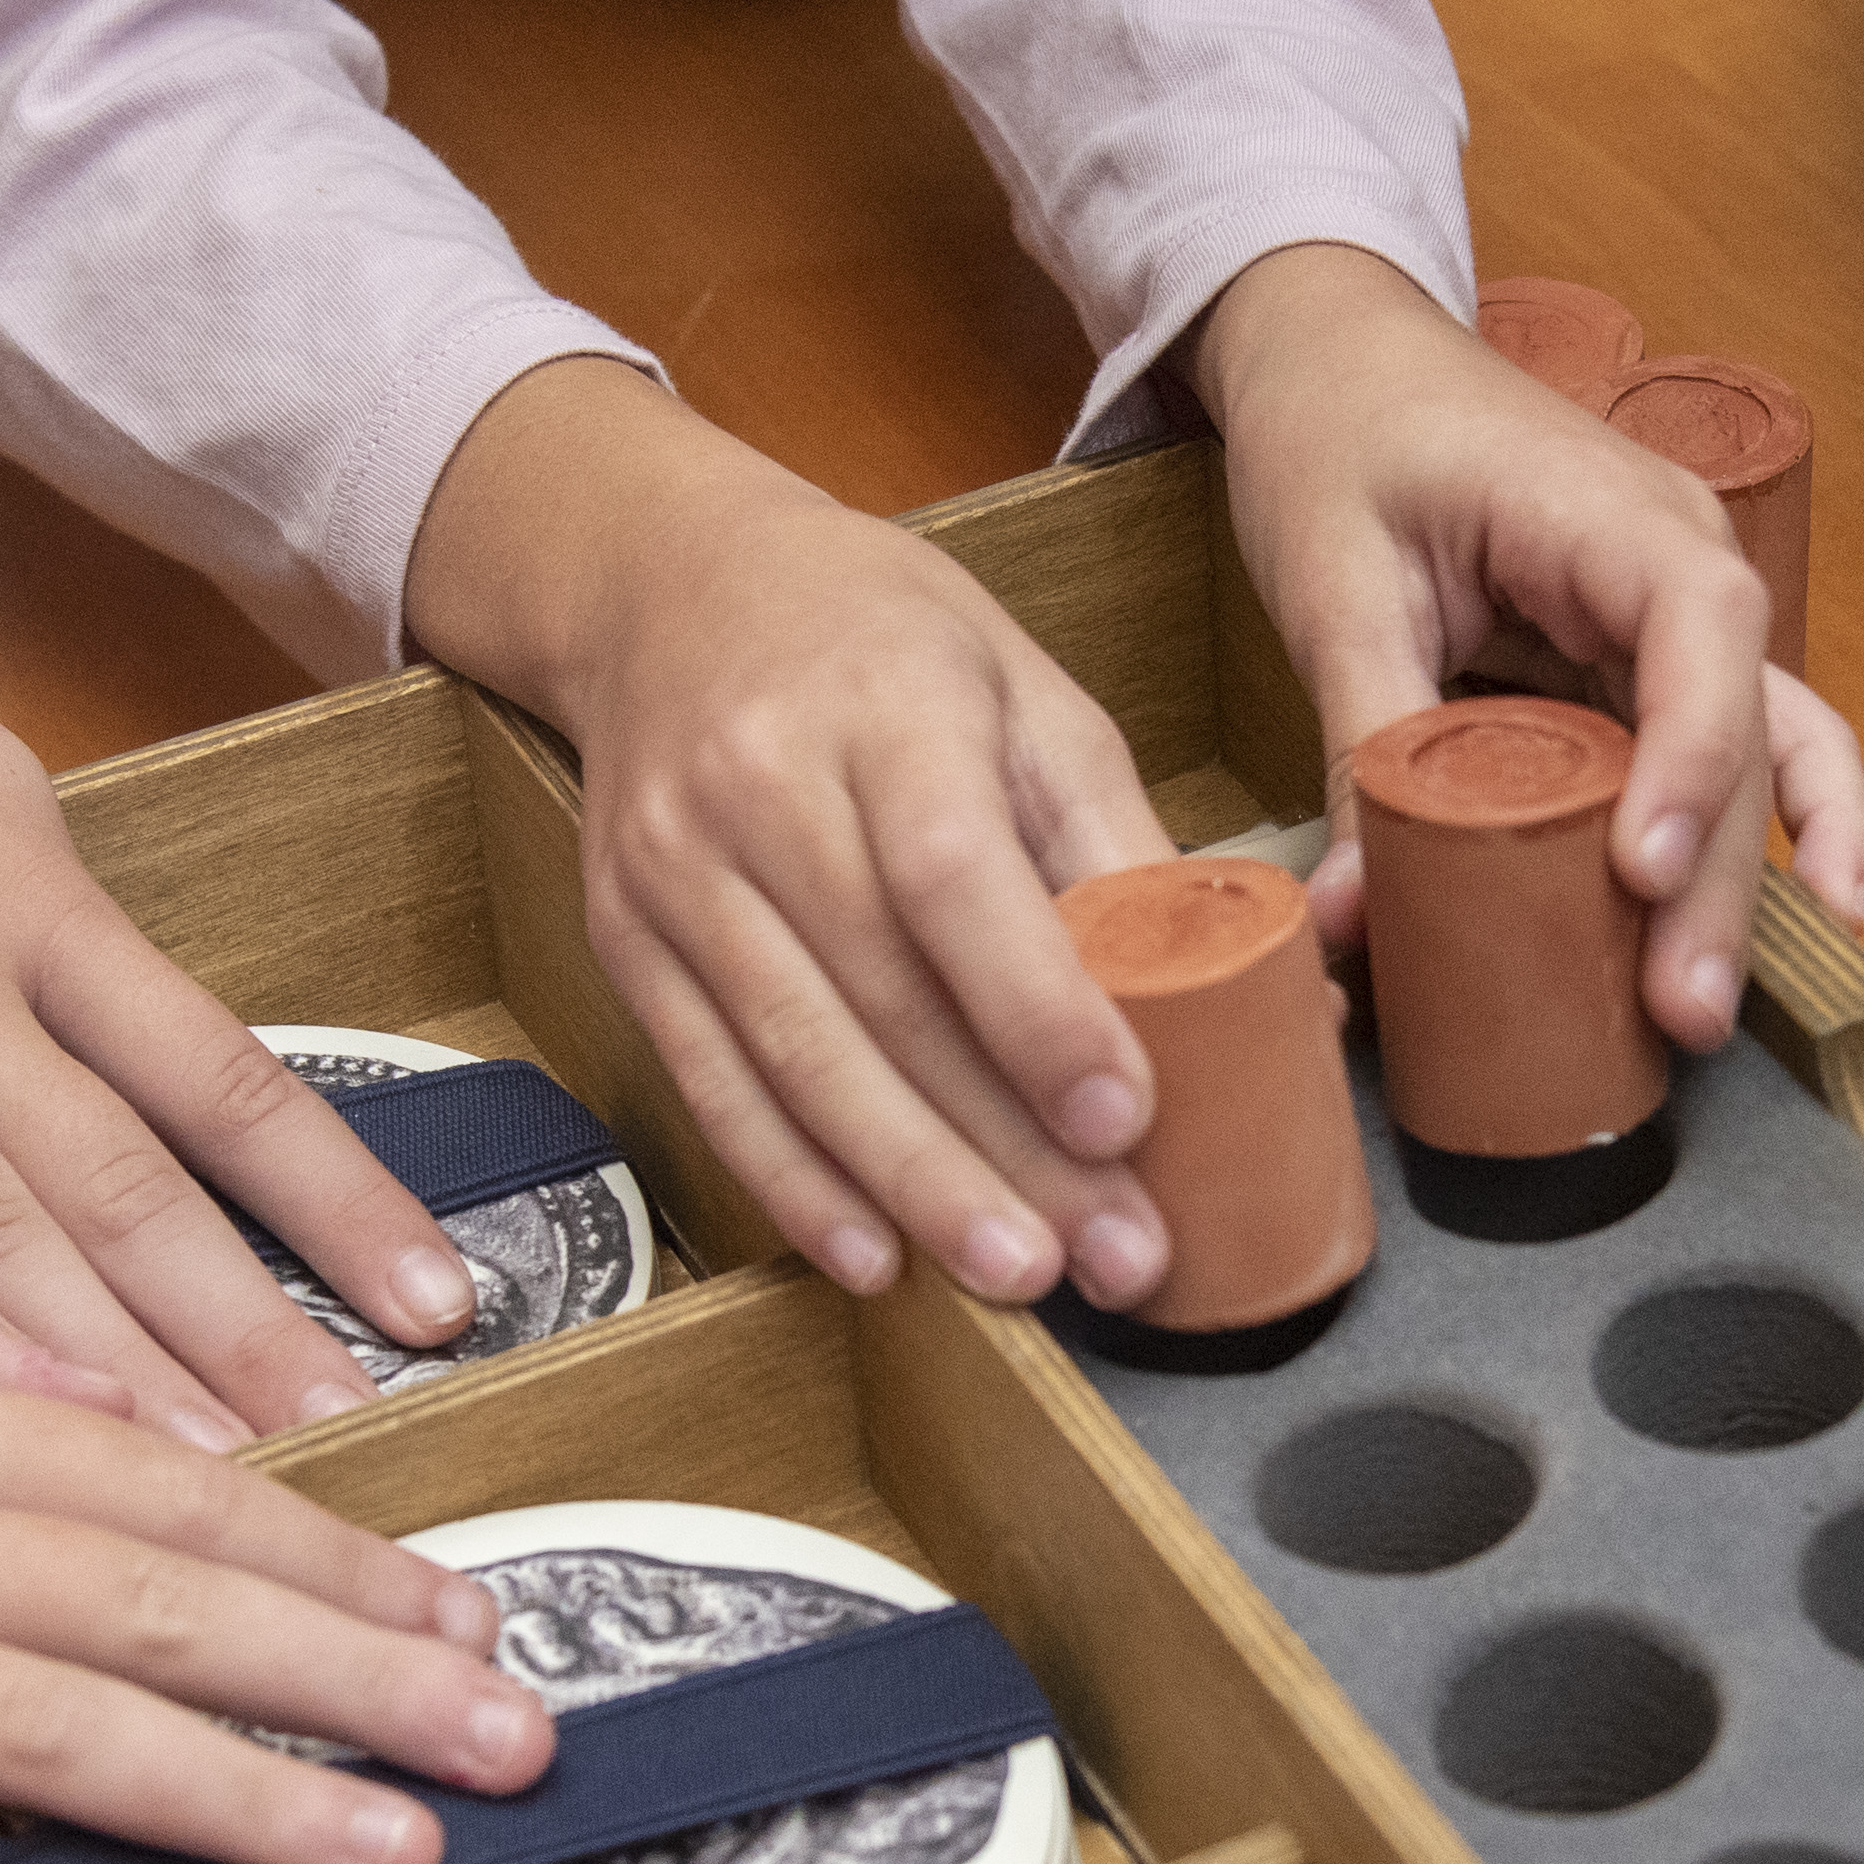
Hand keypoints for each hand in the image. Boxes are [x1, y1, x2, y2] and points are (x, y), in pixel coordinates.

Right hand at [0, 453, 488, 1447]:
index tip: (440, 1306)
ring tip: (211, 1483)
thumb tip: (130, 1006)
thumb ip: (48, 907)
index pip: (221, 1076)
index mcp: (31, 897)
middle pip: (123, 1181)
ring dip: (108, 1365)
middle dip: (246, 1332)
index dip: (338, 1202)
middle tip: (354, 1452)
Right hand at [410, 360, 1178, 1307]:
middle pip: (884, 995)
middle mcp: (756, 790)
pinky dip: (792, 1180)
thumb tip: (1238, 983)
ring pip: (797, 1058)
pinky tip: (875, 1256)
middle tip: (1112, 1254)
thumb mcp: (1022, 688)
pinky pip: (710, 1080)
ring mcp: (674, 872)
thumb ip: (1110, 835)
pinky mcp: (625, 939)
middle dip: (1005, 1145)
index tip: (1124, 1119)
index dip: (1038, 1011)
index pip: (954, 877)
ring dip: (912, 1186)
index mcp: (880, 708)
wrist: (666, 587)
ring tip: (1018, 1275)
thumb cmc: (877, 639)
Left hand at [1195, 244, 1863, 1047]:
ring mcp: (1677, 619)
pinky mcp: (1647, 666)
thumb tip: (1348, 916)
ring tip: (1721, 1005)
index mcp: (1608, 511)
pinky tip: (1811, 919)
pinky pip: (1740, 749)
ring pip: (1766, 752)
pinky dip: (1778, 833)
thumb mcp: (1334, 580)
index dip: (1693, 758)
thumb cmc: (1339, 436)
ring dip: (1760, 880)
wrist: (1337, 356)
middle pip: (1743, 726)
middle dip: (1723, 877)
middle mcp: (1680, 563)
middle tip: (1682, 1011)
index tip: (1642, 874)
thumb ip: (1363, 740)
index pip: (1700, 629)